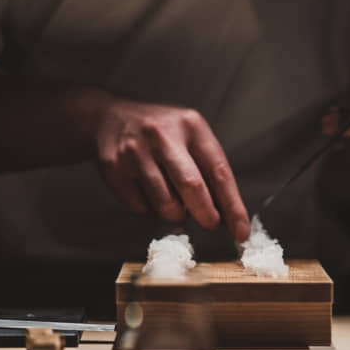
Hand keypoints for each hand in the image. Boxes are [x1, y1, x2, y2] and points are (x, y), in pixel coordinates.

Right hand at [93, 94, 250, 241]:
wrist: (109, 118)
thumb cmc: (159, 132)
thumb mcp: (189, 135)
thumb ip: (208, 168)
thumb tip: (227, 213)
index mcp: (190, 126)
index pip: (218, 172)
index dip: (232, 206)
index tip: (240, 230)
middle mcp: (163, 135)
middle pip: (192, 187)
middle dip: (206, 214)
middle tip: (210, 224)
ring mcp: (136, 151)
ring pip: (165, 203)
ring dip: (176, 213)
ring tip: (174, 201)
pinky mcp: (115, 168)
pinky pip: (141, 207)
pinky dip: (150, 210)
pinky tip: (149, 194)